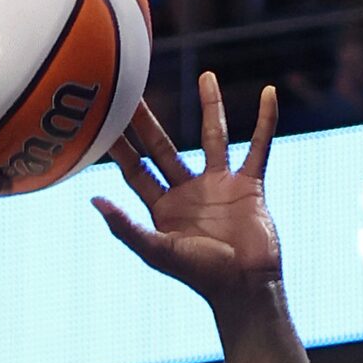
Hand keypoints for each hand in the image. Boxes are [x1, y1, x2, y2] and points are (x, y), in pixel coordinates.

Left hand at [95, 74, 281, 308]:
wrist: (245, 287)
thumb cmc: (200, 275)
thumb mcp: (158, 251)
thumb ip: (125, 227)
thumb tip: (93, 199)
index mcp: (162, 209)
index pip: (135, 171)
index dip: (119, 148)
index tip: (103, 121)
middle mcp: (187, 193)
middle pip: (163, 148)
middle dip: (148, 122)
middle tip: (132, 90)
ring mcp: (220, 186)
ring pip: (214, 137)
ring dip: (211, 107)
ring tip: (206, 75)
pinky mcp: (250, 184)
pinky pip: (259, 146)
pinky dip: (266, 121)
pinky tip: (269, 94)